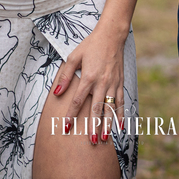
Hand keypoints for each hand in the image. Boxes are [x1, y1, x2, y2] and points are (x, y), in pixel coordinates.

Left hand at [51, 22, 126, 143]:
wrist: (111, 36)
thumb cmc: (91, 45)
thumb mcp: (74, 56)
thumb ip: (65, 76)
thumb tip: (56, 92)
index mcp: (88, 77)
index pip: (78, 101)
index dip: (71, 115)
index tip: (66, 127)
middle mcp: (102, 83)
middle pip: (96, 109)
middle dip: (93, 126)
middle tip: (91, 142)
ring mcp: (113, 83)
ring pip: (110, 108)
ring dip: (107, 124)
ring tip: (104, 139)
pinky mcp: (120, 82)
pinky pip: (121, 101)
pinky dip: (121, 114)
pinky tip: (120, 125)